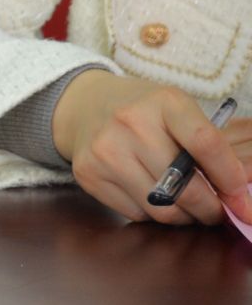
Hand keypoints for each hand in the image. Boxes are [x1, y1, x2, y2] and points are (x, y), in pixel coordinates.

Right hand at [51, 71, 250, 224]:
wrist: (82, 105)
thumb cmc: (143, 111)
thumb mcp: (178, 111)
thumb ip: (212, 147)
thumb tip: (241, 195)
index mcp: (164, 102)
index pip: (207, 144)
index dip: (230, 179)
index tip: (242, 200)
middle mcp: (131, 123)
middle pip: (186, 187)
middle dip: (211, 209)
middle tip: (217, 211)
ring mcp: (107, 150)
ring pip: (162, 208)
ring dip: (183, 216)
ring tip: (186, 206)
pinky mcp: (88, 173)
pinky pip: (136, 213)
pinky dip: (152, 212)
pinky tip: (151, 196)